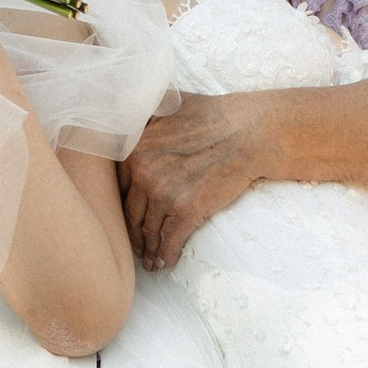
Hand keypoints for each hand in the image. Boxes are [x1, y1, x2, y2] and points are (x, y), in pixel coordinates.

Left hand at [120, 92, 271, 269]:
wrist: (248, 133)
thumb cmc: (214, 116)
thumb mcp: (169, 104)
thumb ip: (144, 116)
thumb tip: (128, 113)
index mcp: (136, 148)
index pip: (118, 187)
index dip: (121, 206)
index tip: (126, 218)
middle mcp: (143, 171)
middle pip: (129, 212)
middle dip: (132, 233)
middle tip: (135, 247)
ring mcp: (163, 193)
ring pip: (148, 230)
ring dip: (147, 249)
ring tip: (149, 260)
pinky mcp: (186, 211)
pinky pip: (169, 240)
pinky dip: (165, 255)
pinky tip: (164, 262)